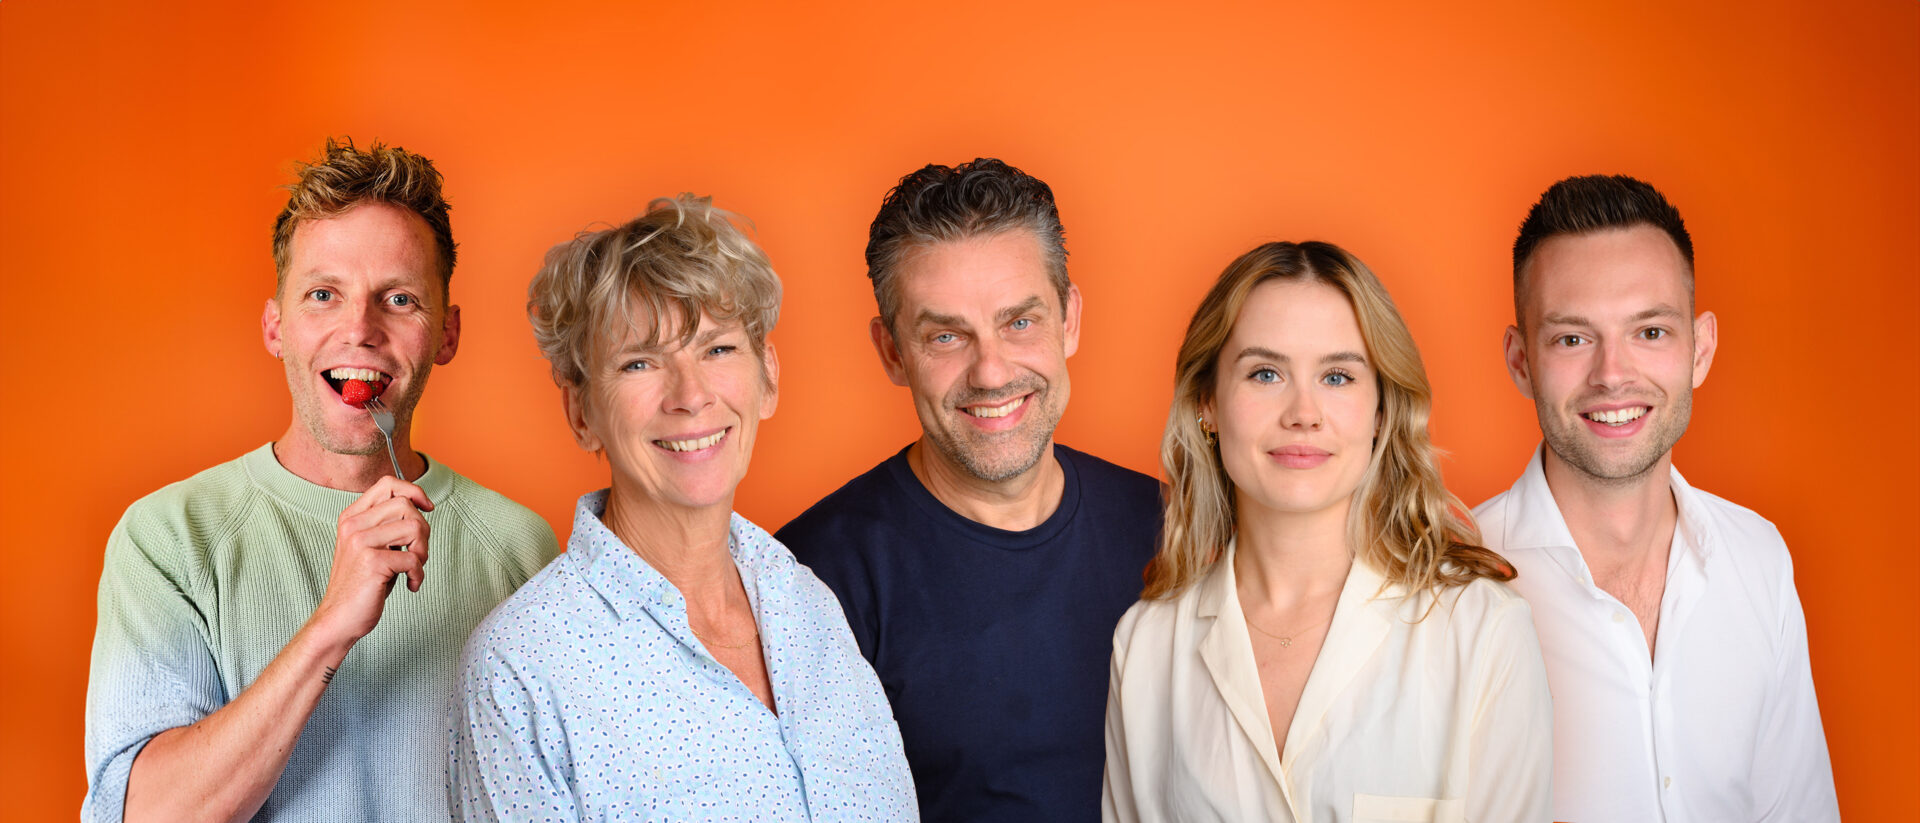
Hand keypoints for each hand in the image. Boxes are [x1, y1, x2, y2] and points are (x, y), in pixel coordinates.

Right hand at [304, 476, 433, 650]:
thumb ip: (387, 525)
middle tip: (416, 554)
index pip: (388, 485)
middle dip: (423, 530)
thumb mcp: (372, 547)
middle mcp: (354, 525)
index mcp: (352, 517)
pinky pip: (414, 558)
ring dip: (423, 552)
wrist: (338, 619)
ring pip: (415, 527)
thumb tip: (420, 506)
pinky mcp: (371, 562)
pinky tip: (410, 585)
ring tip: (412, 569)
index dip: (414, 491)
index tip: (427, 508)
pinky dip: (418, 574)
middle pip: (407, 506)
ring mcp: (360, 542)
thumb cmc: (362, 585)